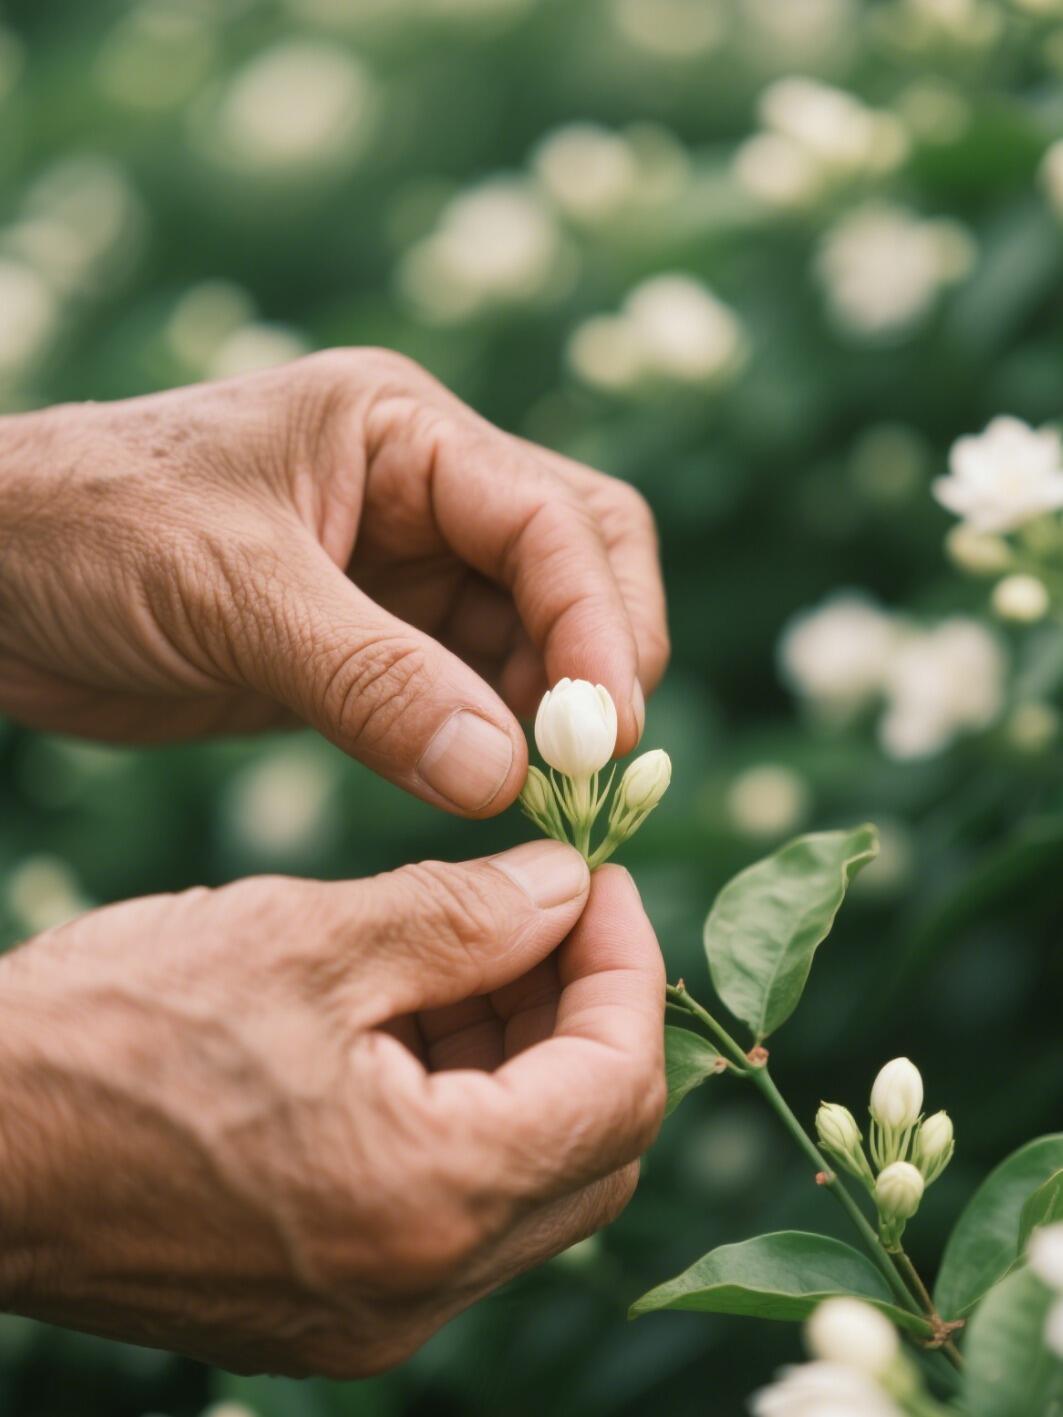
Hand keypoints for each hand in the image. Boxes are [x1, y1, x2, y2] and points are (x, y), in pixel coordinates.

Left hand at [0, 352, 667, 812]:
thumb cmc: (85, 532)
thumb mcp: (231, 592)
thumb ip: (372, 681)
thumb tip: (504, 776)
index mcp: (400, 431)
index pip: (549, 517)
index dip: (595, 622)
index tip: (603, 733)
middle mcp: (420, 490)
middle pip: (574, 562)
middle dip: (597, 657)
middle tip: (591, 767)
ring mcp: (398, 570)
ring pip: (527, 634)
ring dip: (546, 711)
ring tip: (542, 796)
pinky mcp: (368, 644)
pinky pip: (463, 689)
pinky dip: (488, 740)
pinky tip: (486, 789)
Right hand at [0, 842, 664, 1376]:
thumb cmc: (112, 1036)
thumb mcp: (308, 939)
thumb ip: (467, 915)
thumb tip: (568, 888)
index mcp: (430, 1202)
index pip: (619, 1086)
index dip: (628, 965)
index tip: (599, 878)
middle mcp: (418, 1289)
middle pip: (590, 1146)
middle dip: (586, 1011)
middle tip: (546, 908)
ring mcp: (371, 1311)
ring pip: (524, 1177)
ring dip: (526, 1054)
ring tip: (473, 944)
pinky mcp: (325, 1299)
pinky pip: (448, 1203)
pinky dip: (461, 1105)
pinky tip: (413, 1014)